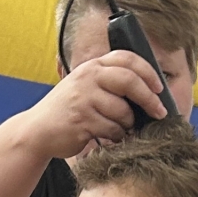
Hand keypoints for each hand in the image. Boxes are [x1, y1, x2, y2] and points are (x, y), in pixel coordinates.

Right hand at [27, 50, 166, 159]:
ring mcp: (84, 98)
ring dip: (127, 125)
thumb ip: (108, 81)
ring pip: (123, 111)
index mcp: (92, 67)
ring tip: (119, 129)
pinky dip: (116, 136)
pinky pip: (113, 129)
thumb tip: (148, 90)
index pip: (127, 59)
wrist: (37, 130)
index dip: (148, 72)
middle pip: (130, 81)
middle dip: (150, 99)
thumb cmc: (67, 111)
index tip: (159, 88)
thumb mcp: (84, 86)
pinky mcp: (82, 120)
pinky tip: (108, 137)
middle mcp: (88, 78)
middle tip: (160, 113)